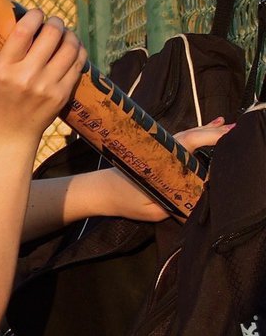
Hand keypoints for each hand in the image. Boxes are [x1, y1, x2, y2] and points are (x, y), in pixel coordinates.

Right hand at [0, 10, 86, 141]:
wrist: (9, 134)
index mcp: (3, 70)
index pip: (24, 31)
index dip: (35, 16)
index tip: (36, 14)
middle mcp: (26, 78)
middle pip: (52, 35)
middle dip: (55, 22)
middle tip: (52, 23)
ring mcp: (46, 87)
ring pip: (70, 47)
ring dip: (69, 35)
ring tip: (63, 34)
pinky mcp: (61, 95)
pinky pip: (78, 63)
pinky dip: (77, 51)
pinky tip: (71, 49)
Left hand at [101, 117, 234, 221]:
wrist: (97, 191)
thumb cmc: (122, 200)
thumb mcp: (151, 210)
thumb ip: (175, 205)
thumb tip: (198, 200)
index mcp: (162, 161)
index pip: (189, 146)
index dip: (209, 141)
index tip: (228, 141)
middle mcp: (162, 150)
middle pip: (192, 136)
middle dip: (216, 134)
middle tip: (238, 131)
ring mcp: (159, 148)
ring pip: (189, 135)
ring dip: (210, 131)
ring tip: (230, 127)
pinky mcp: (157, 150)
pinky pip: (182, 138)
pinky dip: (199, 132)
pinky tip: (214, 124)